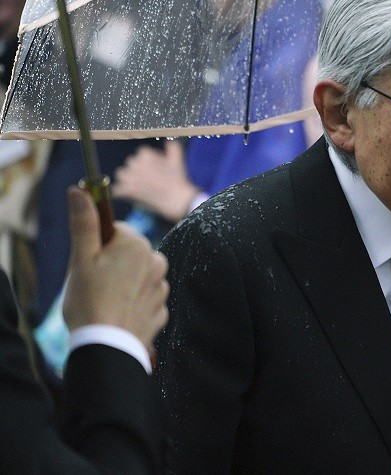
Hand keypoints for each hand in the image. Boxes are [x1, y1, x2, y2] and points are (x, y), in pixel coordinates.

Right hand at [62, 187, 168, 350]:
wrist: (107, 347)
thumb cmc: (89, 301)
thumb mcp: (80, 259)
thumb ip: (85, 223)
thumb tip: (81, 191)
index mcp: (138, 245)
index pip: (116, 232)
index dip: (97, 246)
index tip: (88, 263)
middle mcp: (157, 262)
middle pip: (128, 253)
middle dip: (111, 264)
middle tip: (93, 284)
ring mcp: (162, 288)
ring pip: (137, 276)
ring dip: (123, 284)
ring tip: (105, 302)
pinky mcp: (161, 310)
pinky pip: (144, 299)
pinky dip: (132, 304)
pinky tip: (118, 314)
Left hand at [112, 140, 198, 222]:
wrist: (175, 198)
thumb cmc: (177, 178)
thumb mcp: (178, 160)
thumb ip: (173, 148)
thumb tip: (168, 142)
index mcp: (145, 154)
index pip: (142, 153)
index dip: (148, 160)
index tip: (155, 167)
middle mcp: (134, 163)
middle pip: (130, 163)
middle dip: (137, 169)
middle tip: (147, 177)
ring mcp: (129, 177)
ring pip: (121, 174)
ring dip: (126, 178)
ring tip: (135, 184)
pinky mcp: (126, 190)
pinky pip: (116, 190)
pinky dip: (121, 192)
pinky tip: (128, 194)